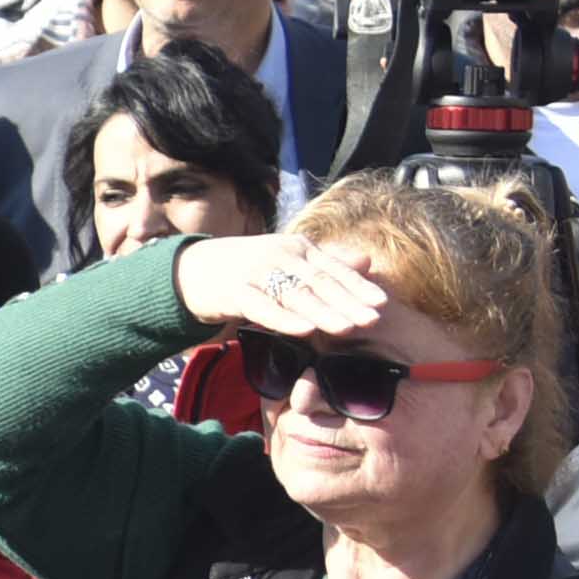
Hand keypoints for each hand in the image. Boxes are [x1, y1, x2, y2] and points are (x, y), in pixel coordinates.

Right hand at [168, 234, 402, 347]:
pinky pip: (262, 308)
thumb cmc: (252, 270)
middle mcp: (280, 255)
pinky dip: (283, 319)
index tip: (383, 303)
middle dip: (348, 302)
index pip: (334, 268)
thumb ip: (327, 263)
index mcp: (298, 248)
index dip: (359, 286)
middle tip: (373, 320)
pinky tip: (303, 331)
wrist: (195, 270)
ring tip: (347, 328)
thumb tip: (367, 261)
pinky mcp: (235, 292)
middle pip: (319, 282)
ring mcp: (256, 272)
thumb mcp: (291, 262)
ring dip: (322, 312)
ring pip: (295, 295)